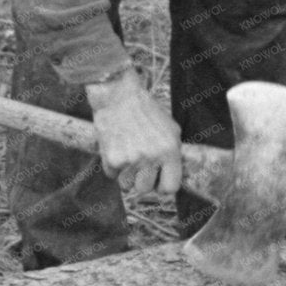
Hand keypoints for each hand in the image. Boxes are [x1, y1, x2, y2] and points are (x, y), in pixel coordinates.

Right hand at [86, 69, 182, 198]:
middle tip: (139, 168)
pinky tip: (116, 149)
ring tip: (127, 156)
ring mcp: (130, 159)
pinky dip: (112, 166)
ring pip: (126, 185)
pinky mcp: (111, 158)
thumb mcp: (171, 129)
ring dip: (125, 175)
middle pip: (145, 189)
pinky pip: (111, 175)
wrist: (119, 96)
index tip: (158, 181)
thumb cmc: (147, 111)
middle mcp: (151, 158)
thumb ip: (174, 153)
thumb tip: (175, 175)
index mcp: (169, 151)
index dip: (163, 186)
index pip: (170, 188)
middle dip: (142, 181)